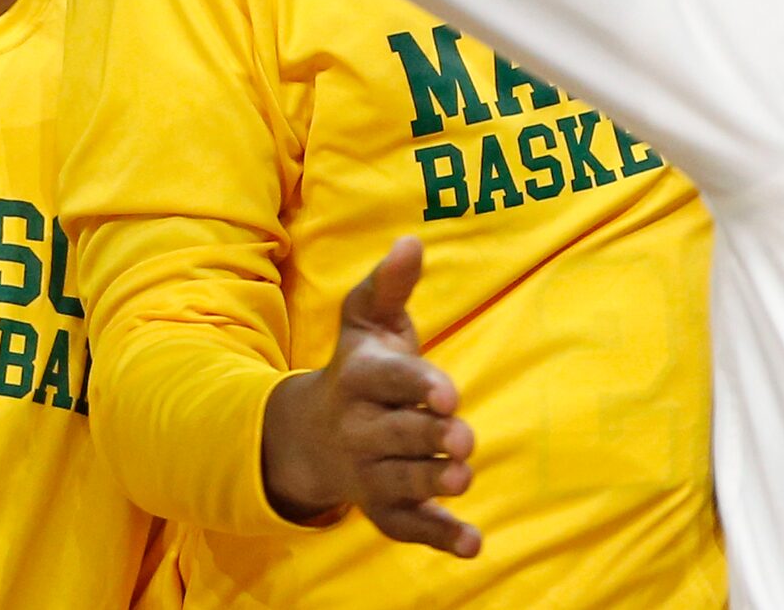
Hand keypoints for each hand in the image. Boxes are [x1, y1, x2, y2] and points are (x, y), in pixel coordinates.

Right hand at [260, 237, 481, 556]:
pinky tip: (472, 543)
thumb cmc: (359, 366)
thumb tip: (411, 240)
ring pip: (401, 482)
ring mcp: (369, 472)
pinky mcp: (382, 507)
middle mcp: (359, 429)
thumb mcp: (367, 319)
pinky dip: (438, 538)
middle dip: (429, 438)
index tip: (448, 393)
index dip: (417, 386)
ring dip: (432, 485)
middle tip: (463, 439)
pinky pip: (406, 527)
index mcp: (358, 378)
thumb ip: (391, 283)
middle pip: (397, 436)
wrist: (311, 435)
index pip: (388, 381)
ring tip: (462, 479)